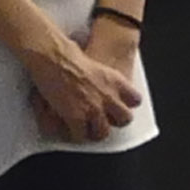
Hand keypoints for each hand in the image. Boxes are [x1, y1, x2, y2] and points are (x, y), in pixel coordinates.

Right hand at [19, 26, 139, 144]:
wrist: (54, 57)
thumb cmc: (68, 54)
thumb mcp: (96, 65)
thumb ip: (103, 80)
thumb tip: (98, 86)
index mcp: (115, 81)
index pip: (135, 99)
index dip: (127, 105)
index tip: (119, 106)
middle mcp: (108, 97)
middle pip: (124, 119)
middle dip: (114, 122)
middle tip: (104, 122)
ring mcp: (93, 109)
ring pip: (103, 132)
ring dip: (94, 132)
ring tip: (86, 131)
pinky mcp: (76, 117)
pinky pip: (80, 136)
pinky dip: (75, 135)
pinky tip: (70, 131)